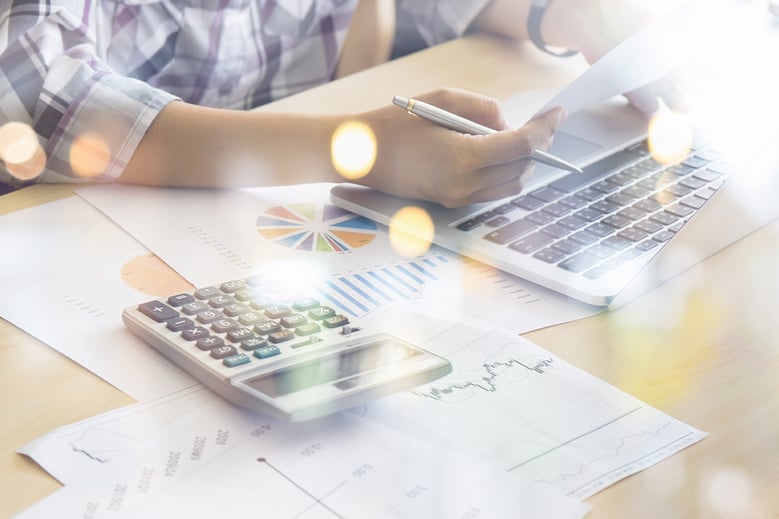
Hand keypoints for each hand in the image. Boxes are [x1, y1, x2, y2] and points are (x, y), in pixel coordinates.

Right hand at [355, 88, 566, 207]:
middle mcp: (464, 184)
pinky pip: (493, 191)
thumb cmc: (396, 124)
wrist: (362, 156)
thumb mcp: (442, 99)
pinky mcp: (452, 202)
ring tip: (521, 140)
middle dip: (538, 145)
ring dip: (523, 162)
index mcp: (463, 158)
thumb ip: (483, 108)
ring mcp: (458, 197)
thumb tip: (508, 123)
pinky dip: (505, 173)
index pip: (521, 145)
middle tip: (543, 125)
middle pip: (522, 167)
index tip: (559, 114)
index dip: (546, 128)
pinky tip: (499, 155)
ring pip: (512, 184)